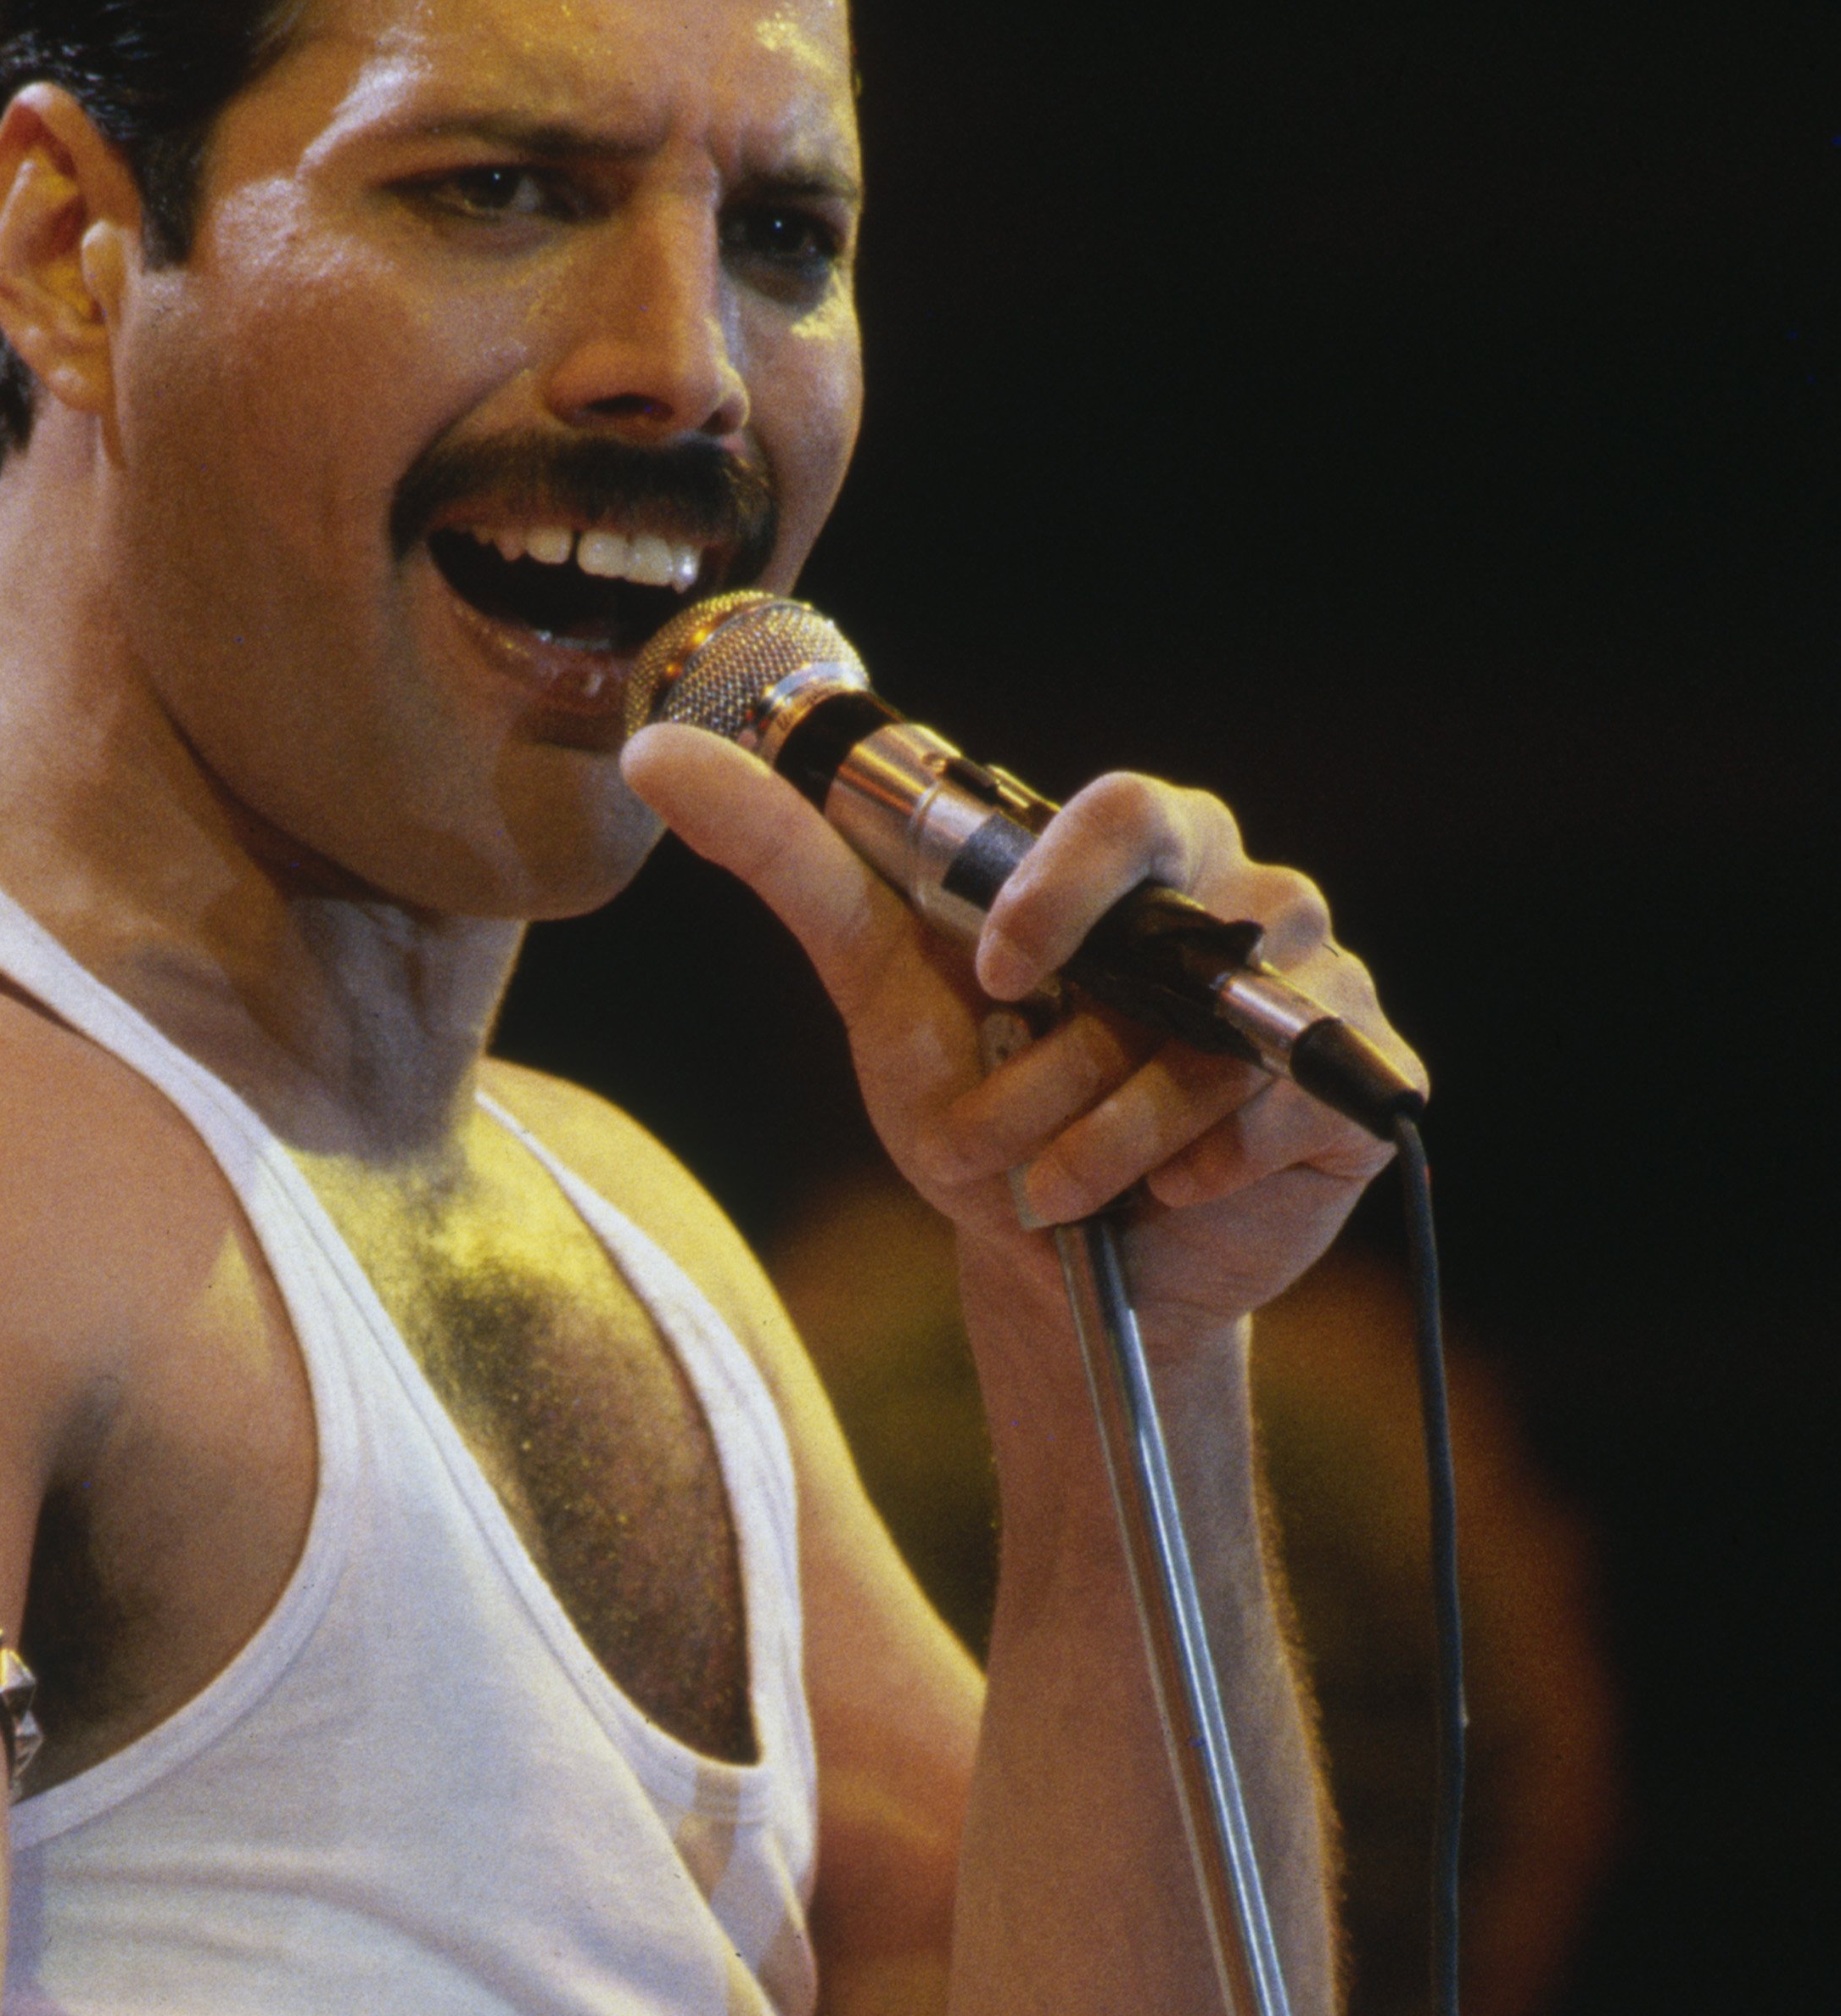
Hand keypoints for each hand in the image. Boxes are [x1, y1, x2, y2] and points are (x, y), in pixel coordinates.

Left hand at [622, 720, 1419, 1323]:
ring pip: (1233, 1032)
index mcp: (1135, 852)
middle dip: (1080, 1056)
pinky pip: (1302, 1101)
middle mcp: (1237, 900)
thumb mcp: (873, 984)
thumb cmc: (983, 1102)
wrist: (1066, 1259)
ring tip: (1062, 1186)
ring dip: (1124, 1129)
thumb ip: (785, 862)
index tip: (994, 980)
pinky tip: (1170, 1194)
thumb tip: (656, 755)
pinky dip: (1215, 1162)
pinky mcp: (1359, 1081)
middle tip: (1017, 1135)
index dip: (1063, 889)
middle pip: (1190, 925)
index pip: (1127, 813)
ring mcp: (1310, 986)